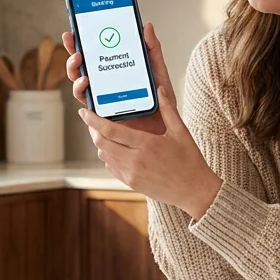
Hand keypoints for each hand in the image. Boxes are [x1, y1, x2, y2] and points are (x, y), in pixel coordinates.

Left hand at [61, 23, 221, 219]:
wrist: (194, 191)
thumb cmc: (190, 160)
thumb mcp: (181, 132)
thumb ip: (169, 109)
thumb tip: (160, 89)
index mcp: (146, 144)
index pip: (110, 130)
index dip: (93, 120)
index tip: (84, 111)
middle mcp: (135, 160)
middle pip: (102, 143)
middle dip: (93, 130)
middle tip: (92, 120)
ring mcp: (132, 174)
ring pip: (104, 155)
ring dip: (101, 143)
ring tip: (106, 133)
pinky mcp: (132, 183)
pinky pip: (112, 167)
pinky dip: (109, 156)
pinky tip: (117, 149)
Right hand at [62, 25, 164, 135]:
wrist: (168, 129)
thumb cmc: (162, 101)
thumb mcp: (158, 71)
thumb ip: (152, 50)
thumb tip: (147, 26)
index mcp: (114, 72)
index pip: (93, 56)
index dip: (80, 44)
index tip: (73, 32)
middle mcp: (104, 86)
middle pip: (81, 69)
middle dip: (72, 55)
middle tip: (74, 46)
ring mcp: (101, 101)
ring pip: (79, 86)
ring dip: (75, 74)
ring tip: (81, 66)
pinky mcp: (102, 117)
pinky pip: (87, 104)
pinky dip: (83, 92)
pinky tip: (86, 83)